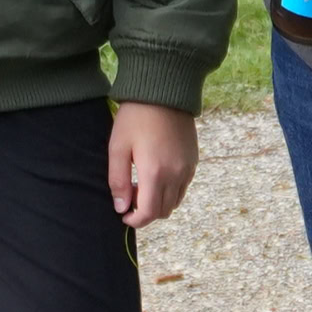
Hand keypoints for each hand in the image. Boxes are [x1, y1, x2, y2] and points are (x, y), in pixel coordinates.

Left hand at [109, 101, 198, 229]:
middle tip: (130, 196)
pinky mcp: (193, 160)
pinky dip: (170, 191)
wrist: (164, 91)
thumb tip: (121, 207)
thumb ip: (118, 181)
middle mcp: (176, 174)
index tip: (123, 216)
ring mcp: (188, 168)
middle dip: (145, 212)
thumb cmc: (136, 117)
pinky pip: (183, 187)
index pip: (148, 213)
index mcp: (155, 173)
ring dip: (158, 203)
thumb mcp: (118, 147)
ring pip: (175, 202)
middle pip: (163, 211)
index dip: (135, 220)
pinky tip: (157, 175)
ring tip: (142, 185)